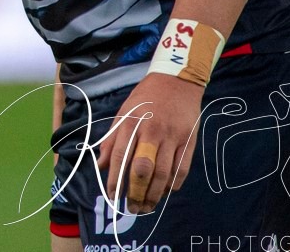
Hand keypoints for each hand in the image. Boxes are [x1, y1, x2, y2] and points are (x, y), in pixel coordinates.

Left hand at [97, 72, 204, 213]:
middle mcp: (151, 131)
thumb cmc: (145, 99)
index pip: (119, 156)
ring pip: (163, 174)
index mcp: (131, 122)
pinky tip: (165, 192)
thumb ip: (112, 139)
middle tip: (132, 208)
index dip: (114, 179)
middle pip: (142, 168)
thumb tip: (100, 165)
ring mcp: (172, 137)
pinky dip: (173, 185)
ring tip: (147, 206)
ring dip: (154, 194)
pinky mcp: (189, 141)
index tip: (112, 196)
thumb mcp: (123, 113)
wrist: (176, 81)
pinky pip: (181, 170)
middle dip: (135, 192)